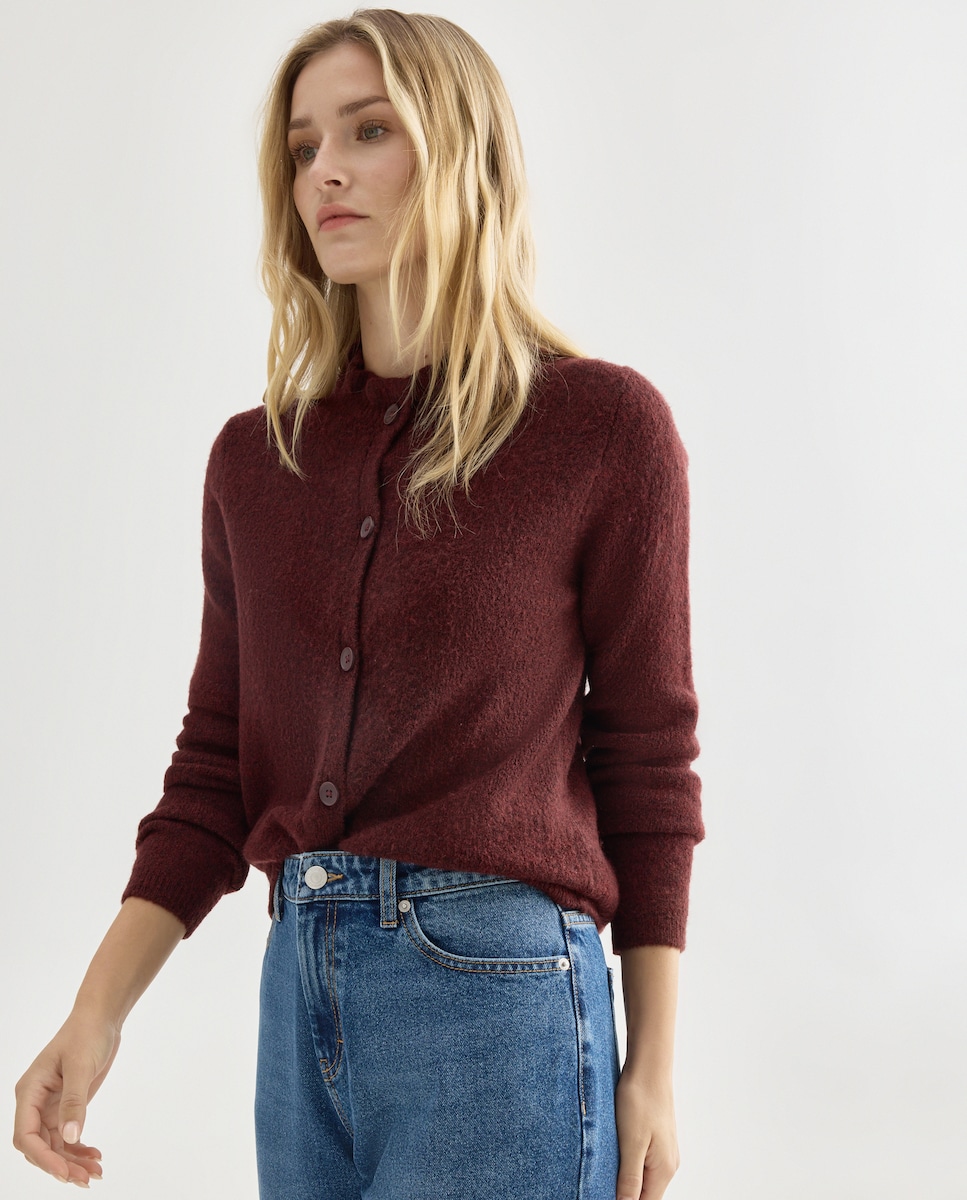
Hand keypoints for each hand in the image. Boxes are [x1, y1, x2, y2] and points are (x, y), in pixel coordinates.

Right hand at [13, 1010, 120, 1185]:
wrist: (101, 1019)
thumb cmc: (87, 1034)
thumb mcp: (81, 1066)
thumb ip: (74, 1102)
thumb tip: (70, 1138)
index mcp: (29, 1091)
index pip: (26, 1135)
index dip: (42, 1157)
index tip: (64, 1172)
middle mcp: (35, 1102)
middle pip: (39, 1146)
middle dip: (59, 1165)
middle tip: (84, 1180)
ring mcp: (50, 1107)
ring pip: (54, 1145)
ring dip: (72, 1162)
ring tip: (95, 1174)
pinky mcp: (66, 1107)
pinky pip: (67, 1137)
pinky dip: (79, 1149)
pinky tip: (95, 1157)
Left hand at [614, 1069, 679, 1199]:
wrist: (649, 1066)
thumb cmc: (640, 1099)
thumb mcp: (631, 1142)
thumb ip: (630, 1178)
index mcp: (663, 1169)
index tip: (602, 1191)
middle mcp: (668, 1163)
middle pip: (645, 1193)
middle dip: (624, 1192)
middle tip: (599, 1182)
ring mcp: (664, 1150)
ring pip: (644, 1177)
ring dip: (625, 1178)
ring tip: (606, 1166)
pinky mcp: (657, 1138)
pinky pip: (643, 1161)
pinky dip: (629, 1163)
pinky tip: (615, 1152)